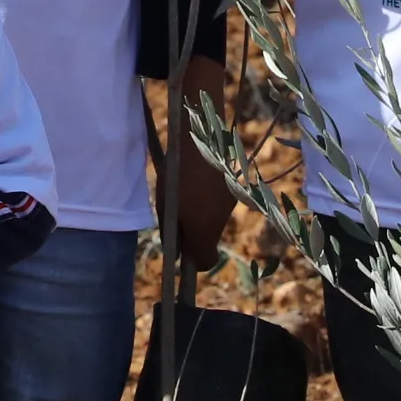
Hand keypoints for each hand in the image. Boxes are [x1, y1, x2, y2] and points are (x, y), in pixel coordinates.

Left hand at [171, 113, 232, 270]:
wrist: (201, 139)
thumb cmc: (176, 175)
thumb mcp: (165, 206)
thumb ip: (171, 232)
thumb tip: (176, 250)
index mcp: (204, 231)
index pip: (206, 262)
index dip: (193, 261)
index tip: (182, 250)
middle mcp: (222, 222)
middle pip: (210, 240)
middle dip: (196, 235)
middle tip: (178, 217)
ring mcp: (230, 205)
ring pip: (215, 221)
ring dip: (202, 215)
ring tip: (185, 193)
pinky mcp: (234, 189)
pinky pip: (220, 204)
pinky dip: (210, 200)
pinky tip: (197, 181)